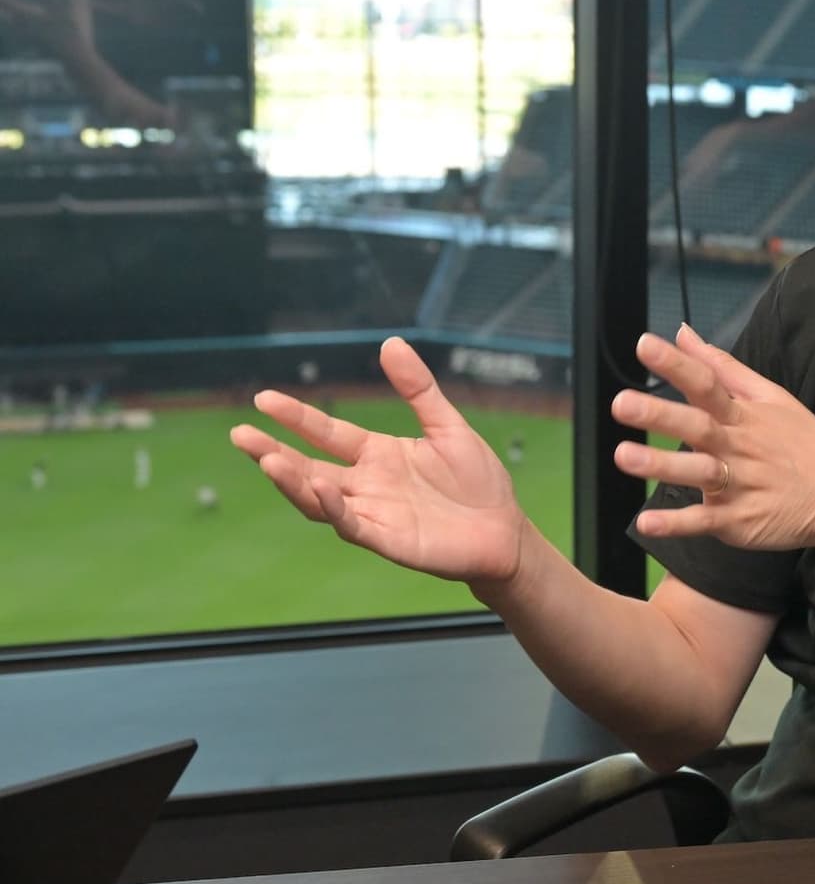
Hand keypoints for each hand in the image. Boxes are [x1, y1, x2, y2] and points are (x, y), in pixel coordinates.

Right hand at [229, 337, 528, 584]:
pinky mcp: (388, 541)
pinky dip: (335, 508)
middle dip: (273, 452)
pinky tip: (319, 487)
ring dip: (292, 481)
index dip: (296, 417)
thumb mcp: (447, 425)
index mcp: (377, 455)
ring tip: (267, 460)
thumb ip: (419, 389)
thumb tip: (391, 342)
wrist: (505, 530)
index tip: (263, 399)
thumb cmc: (478, 481)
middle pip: (308, 467)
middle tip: (240, 434)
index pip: (326, 432)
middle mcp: (366, 485)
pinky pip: (353, 525)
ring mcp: (373, 514)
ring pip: (319, 499)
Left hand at [619, 325, 814, 557]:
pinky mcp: (739, 521)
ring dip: (662, 466)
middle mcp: (738, 447)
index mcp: (744, 415)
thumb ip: (722, 367)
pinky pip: (704, 522)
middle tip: (622, 404)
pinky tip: (647, 524)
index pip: (707, 384)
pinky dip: (677, 524)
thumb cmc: (803, 442)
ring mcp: (738, 486)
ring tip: (624, 457)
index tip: (645, 346)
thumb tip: (683, 333)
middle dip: (660, 415)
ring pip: (697, 473)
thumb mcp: (771, 397)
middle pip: (697, 427)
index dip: (676, 365)